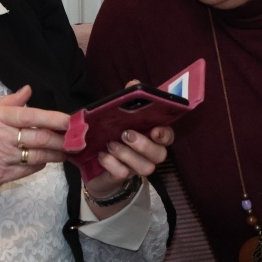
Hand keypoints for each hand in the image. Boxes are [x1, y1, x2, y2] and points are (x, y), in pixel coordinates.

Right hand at [0, 85, 70, 213]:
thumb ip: (6, 103)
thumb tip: (28, 91)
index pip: (31, 116)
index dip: (54, 118)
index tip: (71, 120)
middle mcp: (0, 137)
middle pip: (40, 137)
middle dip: (63, 139)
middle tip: (78, 139)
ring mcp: (1, 158)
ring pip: (38, 155)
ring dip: (57, 154)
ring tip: (69, 151)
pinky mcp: (1, 177)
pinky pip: (28, 170)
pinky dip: (40, 164)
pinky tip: (46, 160)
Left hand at [83, 78, 174, 210]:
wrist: (93, 163)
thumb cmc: (111, 134)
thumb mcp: (118, 115)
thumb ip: (128, 100)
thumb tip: (135, 83)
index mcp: (151, 137)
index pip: (168, 136)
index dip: (164, 134)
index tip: (154, 130)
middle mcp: (149, 154)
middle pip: (160, 154)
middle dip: (143, 144)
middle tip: (125, 134)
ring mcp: (136, 168)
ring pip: (146, 168)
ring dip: (126, 154)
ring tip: (110, 144)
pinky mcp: (121, 178)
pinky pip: (123, 174)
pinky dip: (111, 164)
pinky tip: (101, 155)